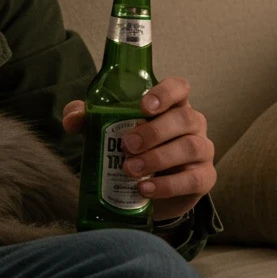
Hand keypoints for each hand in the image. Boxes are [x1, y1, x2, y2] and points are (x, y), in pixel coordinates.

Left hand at [61, 77, 216, 221]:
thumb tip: (72, 120)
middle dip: (153, 132)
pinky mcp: (204, 177)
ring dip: (158, 158)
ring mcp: (202, 150)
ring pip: (190, 147)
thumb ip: (88, 119)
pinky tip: (145, 189)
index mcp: (171, 105)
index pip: (179, 87)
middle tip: (126, 145)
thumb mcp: (107, 131)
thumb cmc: (130, 150)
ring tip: (130, 169)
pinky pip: (194, 178)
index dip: (165, 93)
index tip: (143, 106)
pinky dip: (168, 185)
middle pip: (184, 119)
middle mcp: (192, 123)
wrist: (146, 190)